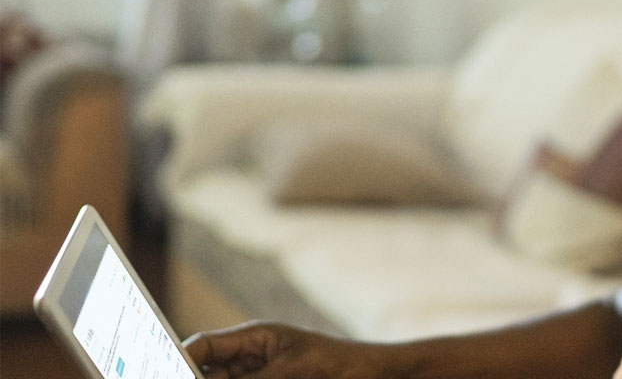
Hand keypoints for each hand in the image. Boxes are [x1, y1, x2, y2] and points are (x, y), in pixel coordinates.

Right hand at [183, 321, 393, 378]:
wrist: (374, 375)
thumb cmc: (339, 364)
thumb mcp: (290, 372)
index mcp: (253, 338)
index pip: (202, 347)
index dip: (177, 359)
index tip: (155, 369)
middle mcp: (250, 358)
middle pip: (205, 371)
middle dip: (190, 377)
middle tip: (165, 378)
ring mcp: (260, 375)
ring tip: (181, 377)